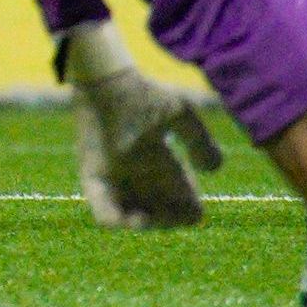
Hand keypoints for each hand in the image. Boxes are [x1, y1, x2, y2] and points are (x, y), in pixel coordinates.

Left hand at [59, 21, 223, 229]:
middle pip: (160, 217)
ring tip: (145, 218)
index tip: (191, 197)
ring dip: (143, 225)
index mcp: (163, 168)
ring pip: (132, 219)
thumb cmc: (144, 94)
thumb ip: (201, 142)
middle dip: (167, 222)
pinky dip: (116, 221)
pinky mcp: (94, 178)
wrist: (106, 81)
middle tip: (165, 212)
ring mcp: (116, 180)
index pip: (182, 204)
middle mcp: (141, 178)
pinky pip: (103, 212)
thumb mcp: (182, 115)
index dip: (189, 209)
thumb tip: (212, 170)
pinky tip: (129, 216)